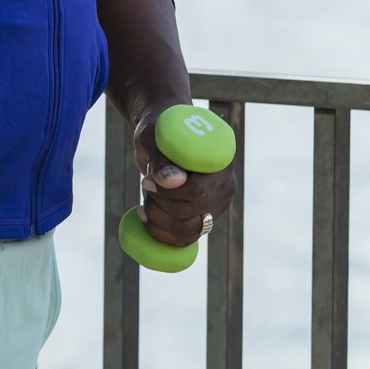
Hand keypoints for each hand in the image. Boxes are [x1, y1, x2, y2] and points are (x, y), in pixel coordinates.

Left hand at [130, 102, 237, 247]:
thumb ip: (162, 157)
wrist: (162, 136)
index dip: (169, 193)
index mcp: (220, 160)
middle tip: (144, 185)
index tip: (147, 180)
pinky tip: (145, 218)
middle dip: (161, 204)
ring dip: (159, 220)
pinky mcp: (204, 217)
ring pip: (190, 230)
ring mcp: (217, 204)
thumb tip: (175, 181)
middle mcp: (225, 184)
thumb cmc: (159, 131)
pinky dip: (162, 233)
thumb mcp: (154, 137)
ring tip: (145, 200)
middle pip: (194, 212)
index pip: (200, 190)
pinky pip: (186, 238)